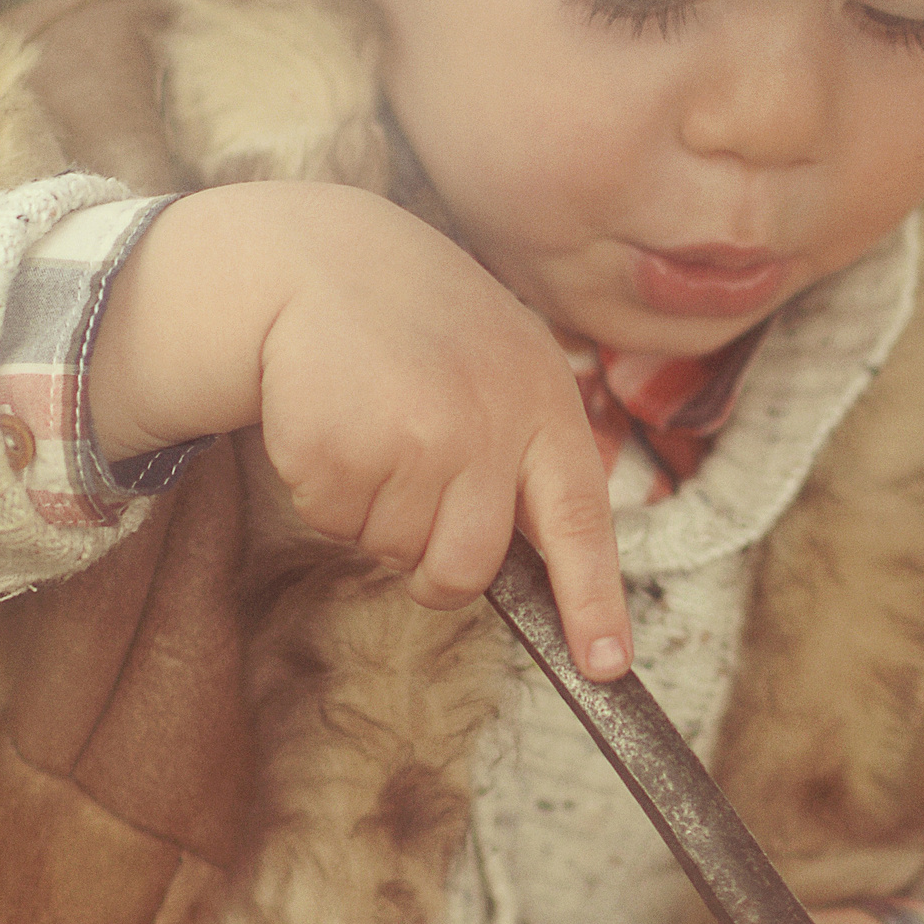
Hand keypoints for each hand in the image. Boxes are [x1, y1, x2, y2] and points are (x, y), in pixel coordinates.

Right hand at [85, 182, 631, 676]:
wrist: (317, 258)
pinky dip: (324, 490)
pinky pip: (333, 522)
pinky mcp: (340, 448)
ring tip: (373, 430)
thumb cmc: (421, 329)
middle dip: (434, 566)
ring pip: (393, 552)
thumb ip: (528, 453)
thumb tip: (540, 568)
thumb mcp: (504, 366)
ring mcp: (415, 440)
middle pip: (467, 569)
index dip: (593, 602)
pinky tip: (331, 421)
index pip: (581, 524)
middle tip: (411, 497)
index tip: (606, 665)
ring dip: (372, 515)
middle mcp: (488, 428)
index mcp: (543, 407)